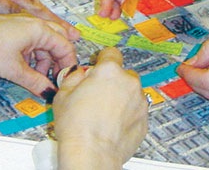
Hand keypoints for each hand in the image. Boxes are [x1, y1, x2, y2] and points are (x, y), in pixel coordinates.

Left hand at [0, 13, 76, 95]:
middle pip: (57, 42)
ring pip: (42, 43)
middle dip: (58, 61)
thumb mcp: (14, 69)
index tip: (64, 81)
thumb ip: (34, 82)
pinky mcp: (12, 29)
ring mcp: (22, 25)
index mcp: (40, 29)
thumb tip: (48, 92)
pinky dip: (31, 56)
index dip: (68, 65)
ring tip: (35, 78)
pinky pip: (30, 42)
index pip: (65, 46)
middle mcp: (34, 24)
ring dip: (43, 61)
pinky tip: (23, 69)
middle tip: (54, 78)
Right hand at [53, 48, 147, 169]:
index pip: (110, 53)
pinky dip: (127, 115)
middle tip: (96, 96)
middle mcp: (128, 82)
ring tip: (103, 115)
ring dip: (120, 98)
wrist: (92, 154)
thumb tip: (78, 74)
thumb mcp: (63, 95)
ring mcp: (139, 100)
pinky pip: (136, 110)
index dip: (102, 60)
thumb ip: (73, 77)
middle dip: (111, 82)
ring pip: (130, 92)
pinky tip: (112, 125)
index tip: (98, 67)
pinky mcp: (144, 118)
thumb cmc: (77, 128)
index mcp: (109, 71)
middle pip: (122, 74)